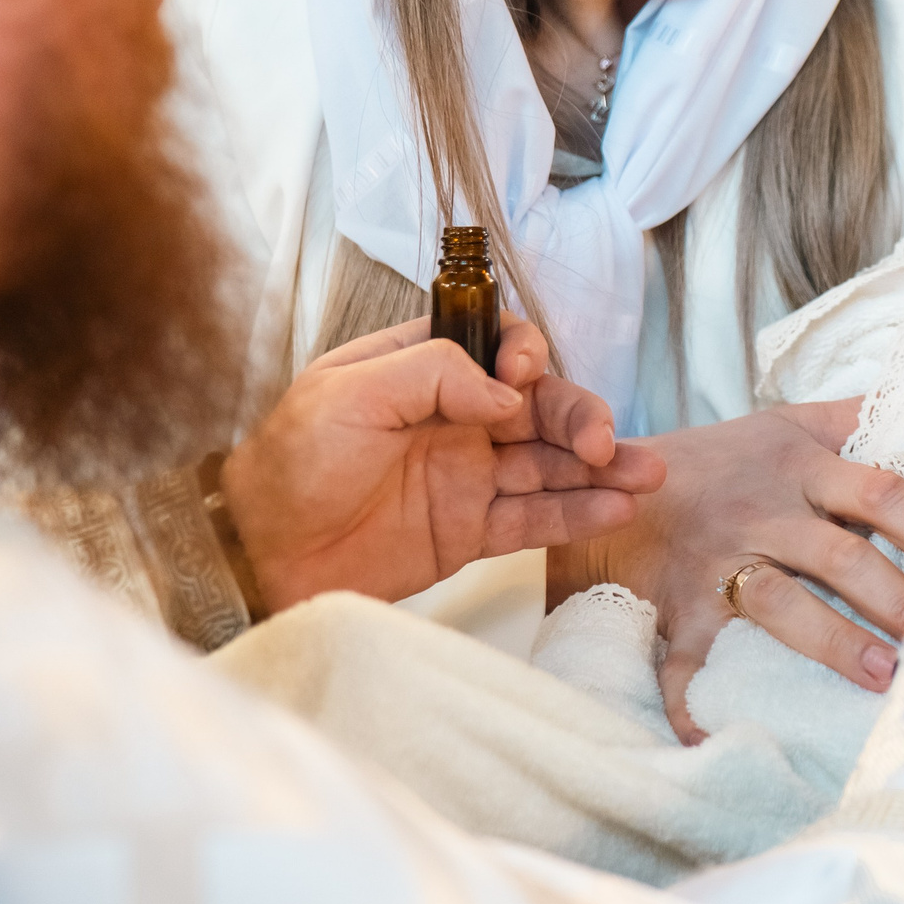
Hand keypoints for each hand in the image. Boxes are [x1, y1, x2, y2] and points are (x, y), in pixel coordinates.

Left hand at [223, 314, 663, 612]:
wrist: (257, 556)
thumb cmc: (287, 465)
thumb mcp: (346, 395)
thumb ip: (431, 375)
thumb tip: (509, 391)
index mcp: (419, 371)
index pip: (495, 346)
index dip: (524, 356)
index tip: (526, 375)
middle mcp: (452, 419)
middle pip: (537, 407)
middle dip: (580, 417)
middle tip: (607, 441)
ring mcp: (465, 476)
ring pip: (548, 463)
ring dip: (600, 467)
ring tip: (646, 475)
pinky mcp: (468, 531)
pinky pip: (534, 518)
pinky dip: (577, 513)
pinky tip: (616, 508)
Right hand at [550, 397, 903, 744]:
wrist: (606, 479)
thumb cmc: (715, 461)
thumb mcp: (783, 424)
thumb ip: (852, 419)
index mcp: (801, 467)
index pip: (882, 492)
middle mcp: (766, 513)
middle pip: (843, 553)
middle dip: (897, 595)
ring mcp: (721, 562)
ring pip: (782, 603)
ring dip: (835, 642)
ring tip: (885, 676)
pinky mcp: (679, 607)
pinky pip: (686, 661)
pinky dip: (692, 705)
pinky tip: (714, 741)